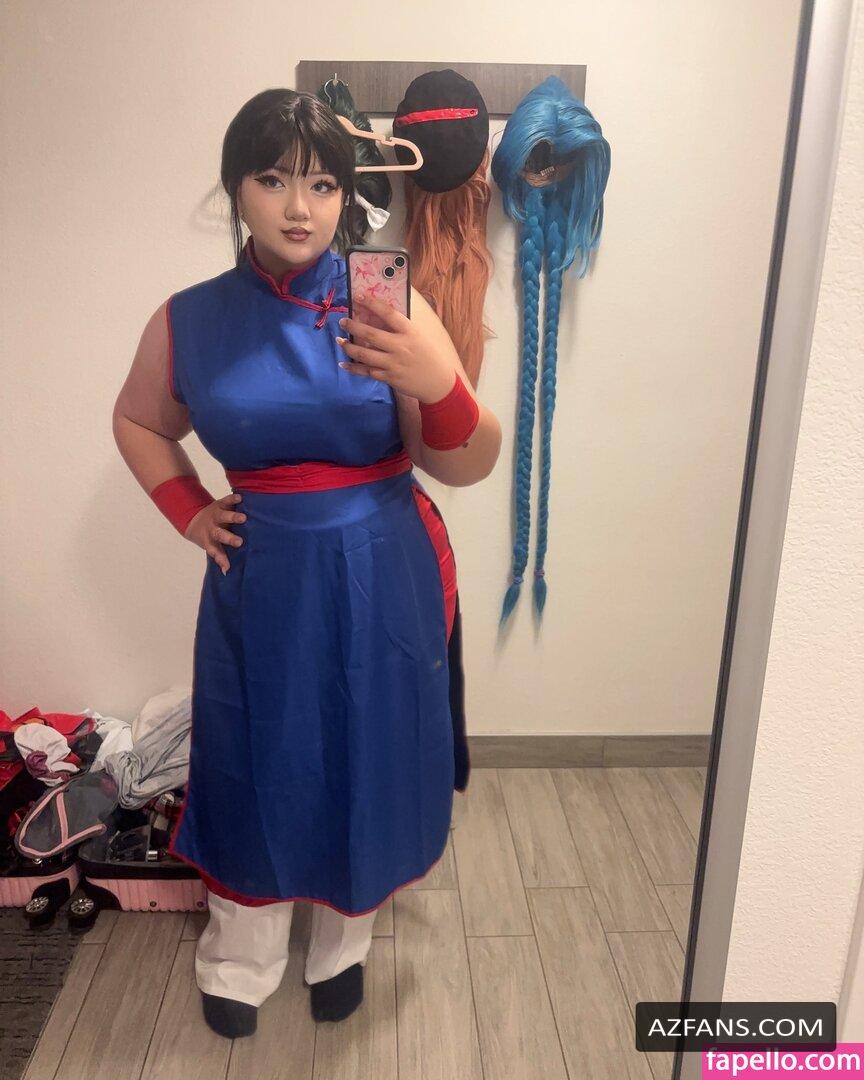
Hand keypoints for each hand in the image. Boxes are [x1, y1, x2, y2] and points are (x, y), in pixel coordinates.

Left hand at [184, 493, 245, 574]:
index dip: (221, 559)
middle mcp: (212, 528)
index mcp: (210, 541)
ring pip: (223, 517)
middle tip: (239, 542)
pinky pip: (226, 501)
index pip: (215, 552)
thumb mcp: (211, 546)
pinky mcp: (220, 504)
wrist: (193, 518)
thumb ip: (220, 557)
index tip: (228, 567)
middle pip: (219, 534)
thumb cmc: (208, 536)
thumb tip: (227, 572)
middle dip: (229, 538)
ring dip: (232, 517)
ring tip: (243, 518)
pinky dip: (232, 499)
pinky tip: (240, 498)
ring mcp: (216, 516)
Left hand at [336, 297, 457, 404]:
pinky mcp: (389, 378)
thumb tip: (378, 316)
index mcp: (410, 333)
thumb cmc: (428, 356)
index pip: (389, 314)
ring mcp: (393, 364)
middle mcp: (400, 347)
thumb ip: (401, 329)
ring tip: (340, 341)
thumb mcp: (418, 338)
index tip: (359, 296)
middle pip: (371, 335)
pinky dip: (353, 368)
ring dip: (349, 347)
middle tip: (343, 321)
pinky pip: (367, 372)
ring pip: (365, 354)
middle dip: (354, 326)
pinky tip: (343, 363)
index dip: (373, 303)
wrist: (438, 383)